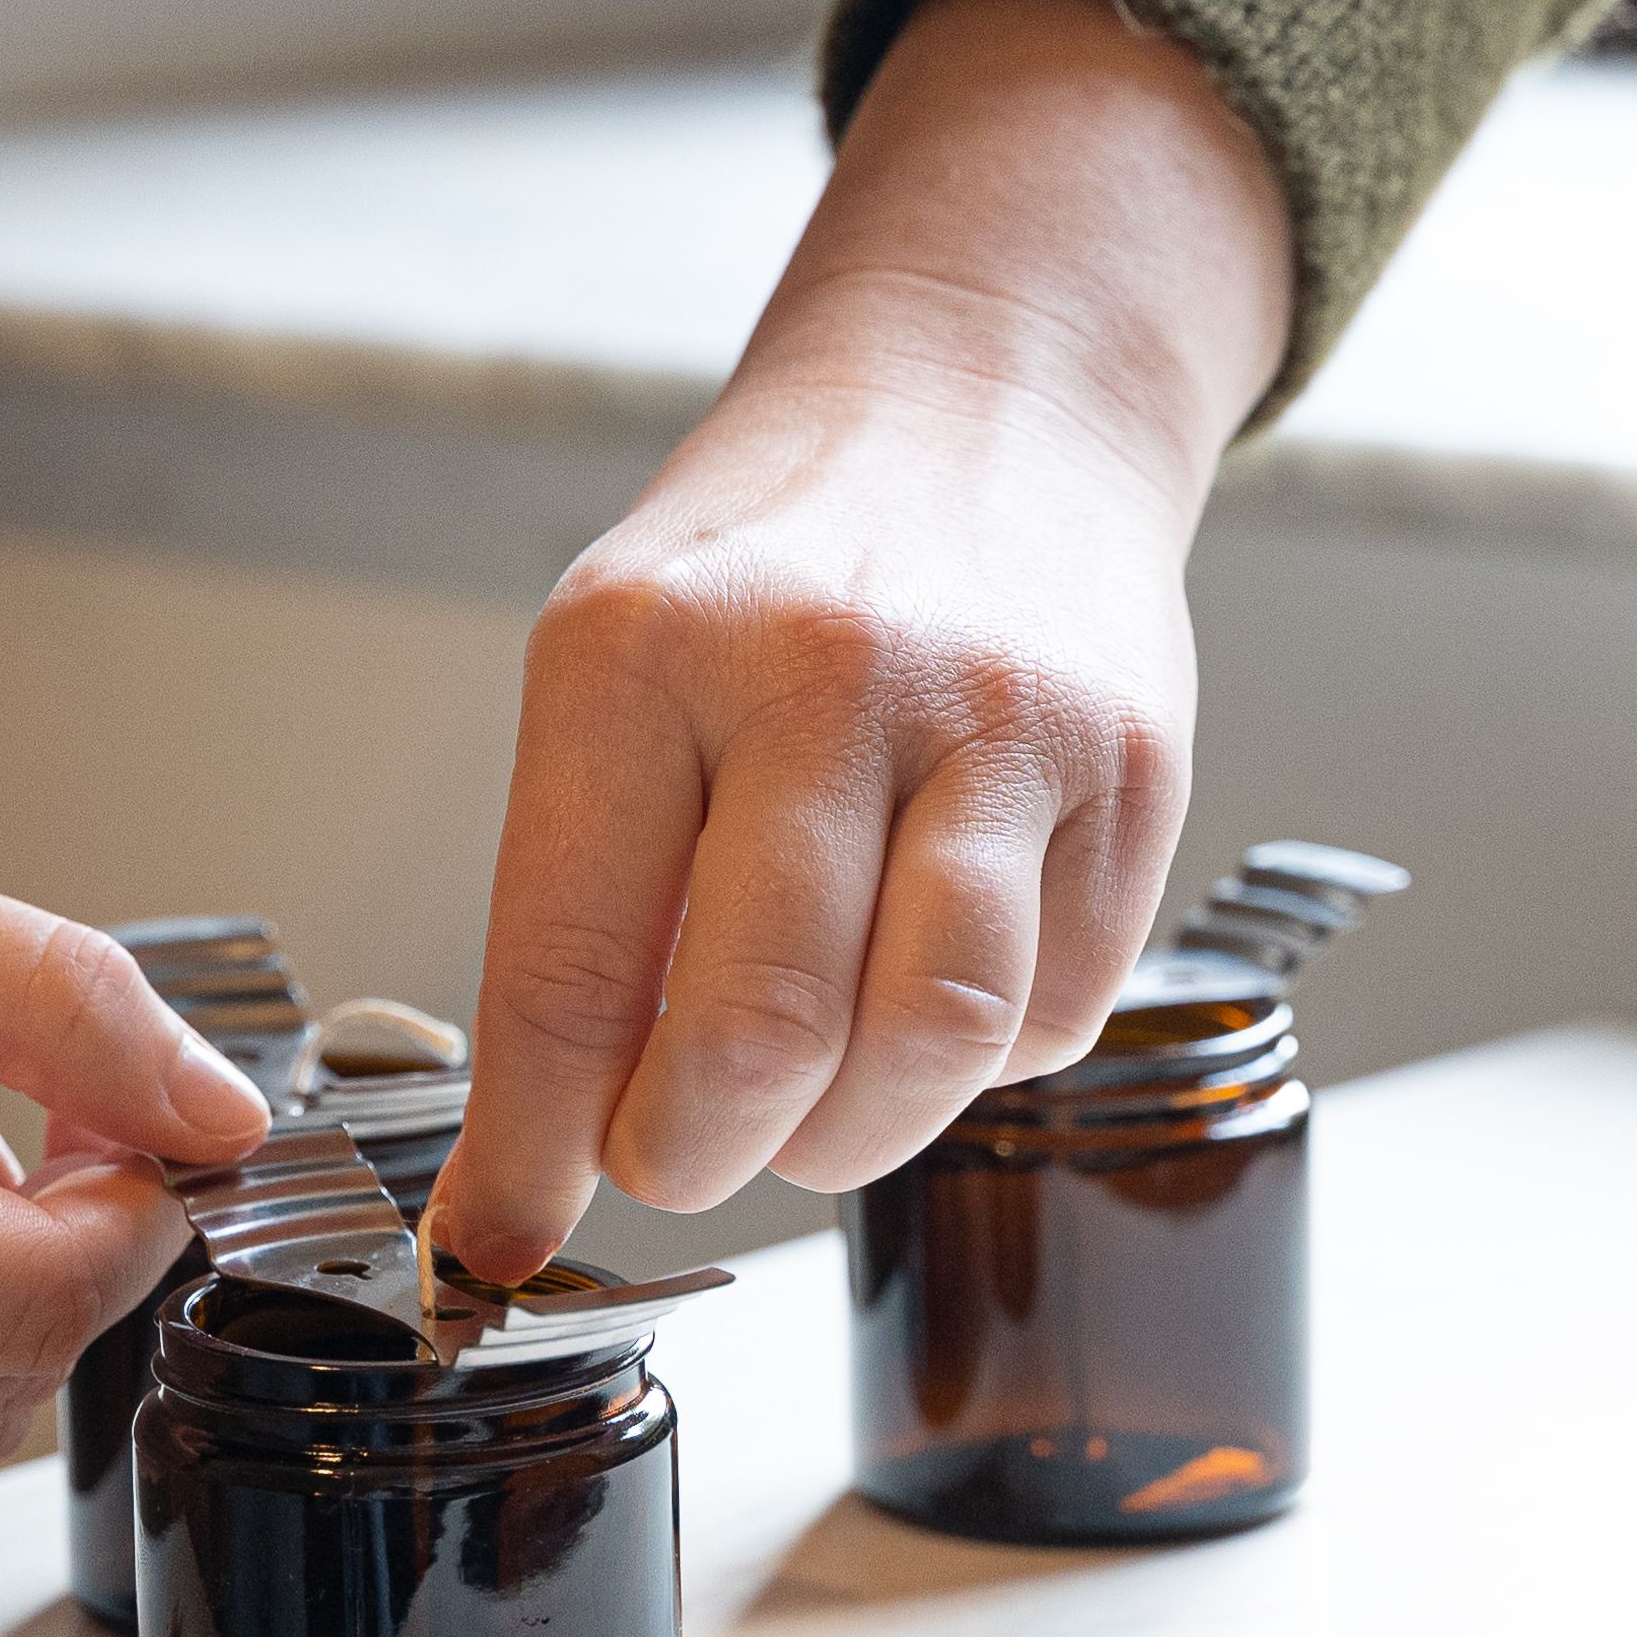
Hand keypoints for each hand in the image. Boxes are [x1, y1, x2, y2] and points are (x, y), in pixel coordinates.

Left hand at [427, 0, 1290, 1283]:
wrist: (990, 399)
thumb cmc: (775, 558)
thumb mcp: (616, 663)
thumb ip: (582, 895)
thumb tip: (537, 1153)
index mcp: (645, 651)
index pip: (569, 967)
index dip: (532, 1148)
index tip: (505, 1237)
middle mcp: (827, 676)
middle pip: (760, 1031)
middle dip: (695, 1155)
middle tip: (673, 1157)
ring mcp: (1001, 724)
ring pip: (932, 1045)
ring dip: (849, 1134)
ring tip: (805, 1100)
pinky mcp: (1132, 775)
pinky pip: (1050, 1013)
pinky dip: (975, 1055)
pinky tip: (924, 977)